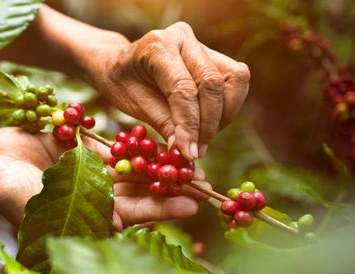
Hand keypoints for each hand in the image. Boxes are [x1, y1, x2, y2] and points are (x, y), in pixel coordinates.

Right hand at [0, 127, 209, 229]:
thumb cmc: (6, 193)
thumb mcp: (44, 207)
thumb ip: (80, 214)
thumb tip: (120, 226)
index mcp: (88, 217)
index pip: (133, 214)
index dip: (163, 209)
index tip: (193, 203)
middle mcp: (92, 197)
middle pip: (138, 191)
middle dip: (168, 186)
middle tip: (202, 180)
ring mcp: (86, 173)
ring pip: (129, 168)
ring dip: (156, 164)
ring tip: (186, 157)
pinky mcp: (79, 151)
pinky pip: (111, 147)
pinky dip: (132, 144)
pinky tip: (156, 139)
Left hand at [85, 22, 249, 159]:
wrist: (119, 65)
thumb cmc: (122, 84)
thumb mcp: (133, 104)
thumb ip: (163, 123)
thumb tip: (187, 151)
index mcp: (158, 46)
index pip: (183, 89)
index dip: (190, 125)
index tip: (189, 153)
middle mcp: (183, 38)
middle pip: (212, 83)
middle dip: (208, 124)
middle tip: (196, 151)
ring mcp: (202, 44)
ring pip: (234, 80)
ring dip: (223, 116)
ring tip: (202, 139)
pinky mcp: (215, 55)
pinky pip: (235, 81)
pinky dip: (227, 108)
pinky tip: (208, 125)